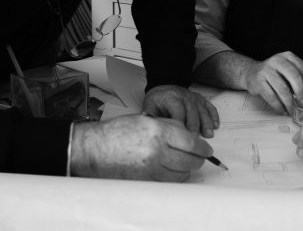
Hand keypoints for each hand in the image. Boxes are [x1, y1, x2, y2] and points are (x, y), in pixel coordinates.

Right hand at [69, 114, 212, 181]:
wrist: (95, 148)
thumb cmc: (119, 132)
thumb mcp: (146, 120)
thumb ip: (169, 126)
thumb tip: (190, 135)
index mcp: (159, 131)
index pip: (192, 142)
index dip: (203, 148)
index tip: (207, 150)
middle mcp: (157, 150)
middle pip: (190, 160)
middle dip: (198, 159)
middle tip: (199, 157)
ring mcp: (151, 168)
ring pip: (182, 174)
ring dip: (186, 169)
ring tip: (183, 163)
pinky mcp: (146, 180)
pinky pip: (169, 182)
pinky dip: (174, 177)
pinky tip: (171, 171)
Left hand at [142, 85, 219, 137]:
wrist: (165, 84)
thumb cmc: (157, 99)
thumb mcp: (149, 104)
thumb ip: (149, 115)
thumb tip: (148, 126)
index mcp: (172, 98)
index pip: (178, 111)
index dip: (181, 124)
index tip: (182, 136)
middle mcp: (185, 97)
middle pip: (192, 113)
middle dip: (194, 127)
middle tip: (195, 140)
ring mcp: (194, 98)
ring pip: (202, 111)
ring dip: (206, 123)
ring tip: (209, 134)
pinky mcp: (200, 99)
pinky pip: (209, 107)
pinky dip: (214, 115)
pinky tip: (216, 125)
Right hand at [240, 51, 302, 114]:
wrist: (250, 72)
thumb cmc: (273, 75)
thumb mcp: (286, 71)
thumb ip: (297, 81)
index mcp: (288, 56)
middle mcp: (277, 60)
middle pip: (294, 77)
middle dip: (301, 94)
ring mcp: (266, 69)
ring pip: (283, 89)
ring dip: (290, 103)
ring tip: (292, 111)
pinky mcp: (258, 80)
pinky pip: (271, 96)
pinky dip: (279, 106)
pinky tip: (283, 110)